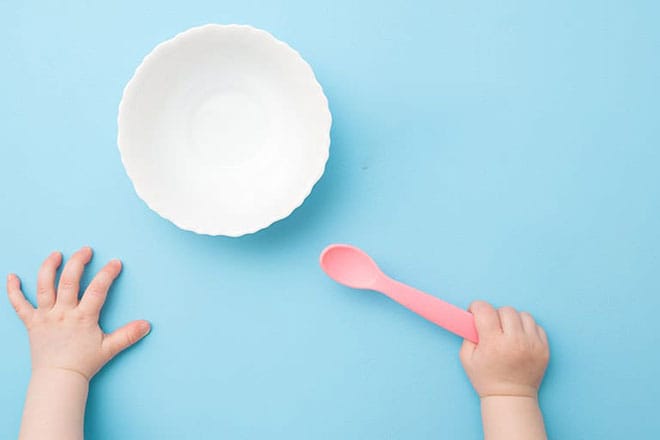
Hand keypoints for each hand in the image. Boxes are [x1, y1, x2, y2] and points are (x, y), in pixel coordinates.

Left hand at [6, 247, 150, 380]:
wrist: (58, 379)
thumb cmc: (83, 364)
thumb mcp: (110, 348)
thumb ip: (128, 335)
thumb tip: (146, 325)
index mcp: (83, 318)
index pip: (98, 289)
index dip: (107, 273)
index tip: (115, 262)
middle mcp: (63, 313)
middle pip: (69, 281)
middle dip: (78, 262)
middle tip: (85, 250)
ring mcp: (45, 317)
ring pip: (44, 287)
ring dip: (49, 267)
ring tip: (56, 254)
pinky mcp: (32, 323)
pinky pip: (19, 305)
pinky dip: (13, 290)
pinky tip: (11, 276)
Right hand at [459, 301, 548, 397]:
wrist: (511, 398)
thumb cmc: (486, 379)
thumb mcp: (466, 358)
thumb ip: (467, 334)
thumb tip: (473, 317)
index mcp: (493, 343)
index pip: (485, 310)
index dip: (477, 308)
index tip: (475, 312)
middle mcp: (515, 341)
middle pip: (505, 310)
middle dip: (495, 315)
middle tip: (492, 327)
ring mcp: (532, 344)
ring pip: (523, 315)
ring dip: (513, 320)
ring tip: (508, 332)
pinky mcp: (544, 348)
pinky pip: (536, 325)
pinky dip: (527, 328)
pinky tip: (520, 339)